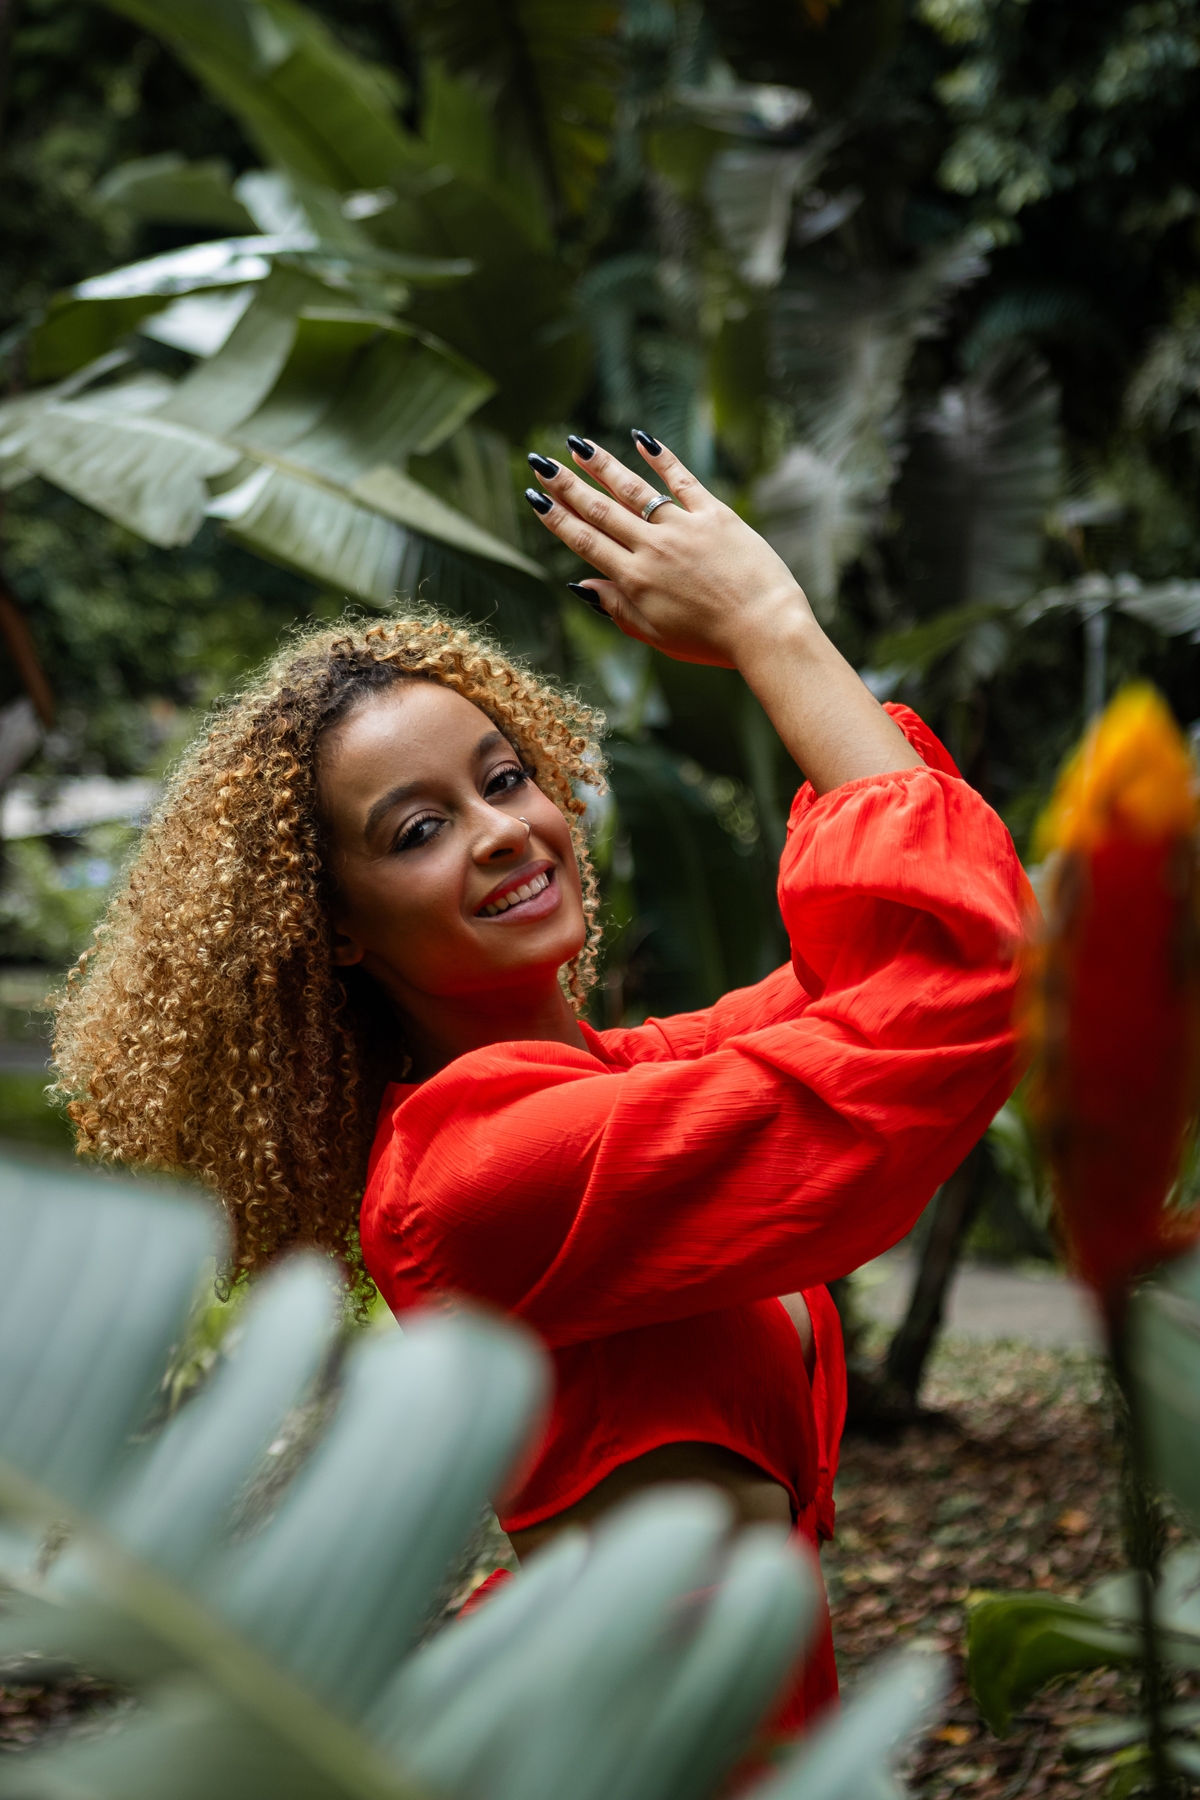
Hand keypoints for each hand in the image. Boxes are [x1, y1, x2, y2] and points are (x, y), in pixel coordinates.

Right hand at [524, 434, 809, 669]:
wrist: (765, 628)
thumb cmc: (710, 641)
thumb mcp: (655, 634)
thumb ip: (616, 607)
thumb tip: (580, 584)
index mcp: (634, 580)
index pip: (586, 541)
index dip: (557, 518)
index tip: (536, 496)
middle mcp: (652, 548)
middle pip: (601, 510)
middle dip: (567, 484)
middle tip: (541, 460)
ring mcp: (684, 527)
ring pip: (634, 490)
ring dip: (603, 465)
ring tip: (578, 445)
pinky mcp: (716, 515)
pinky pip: (682, 480)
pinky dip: (661, 458)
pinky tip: (641, 439)